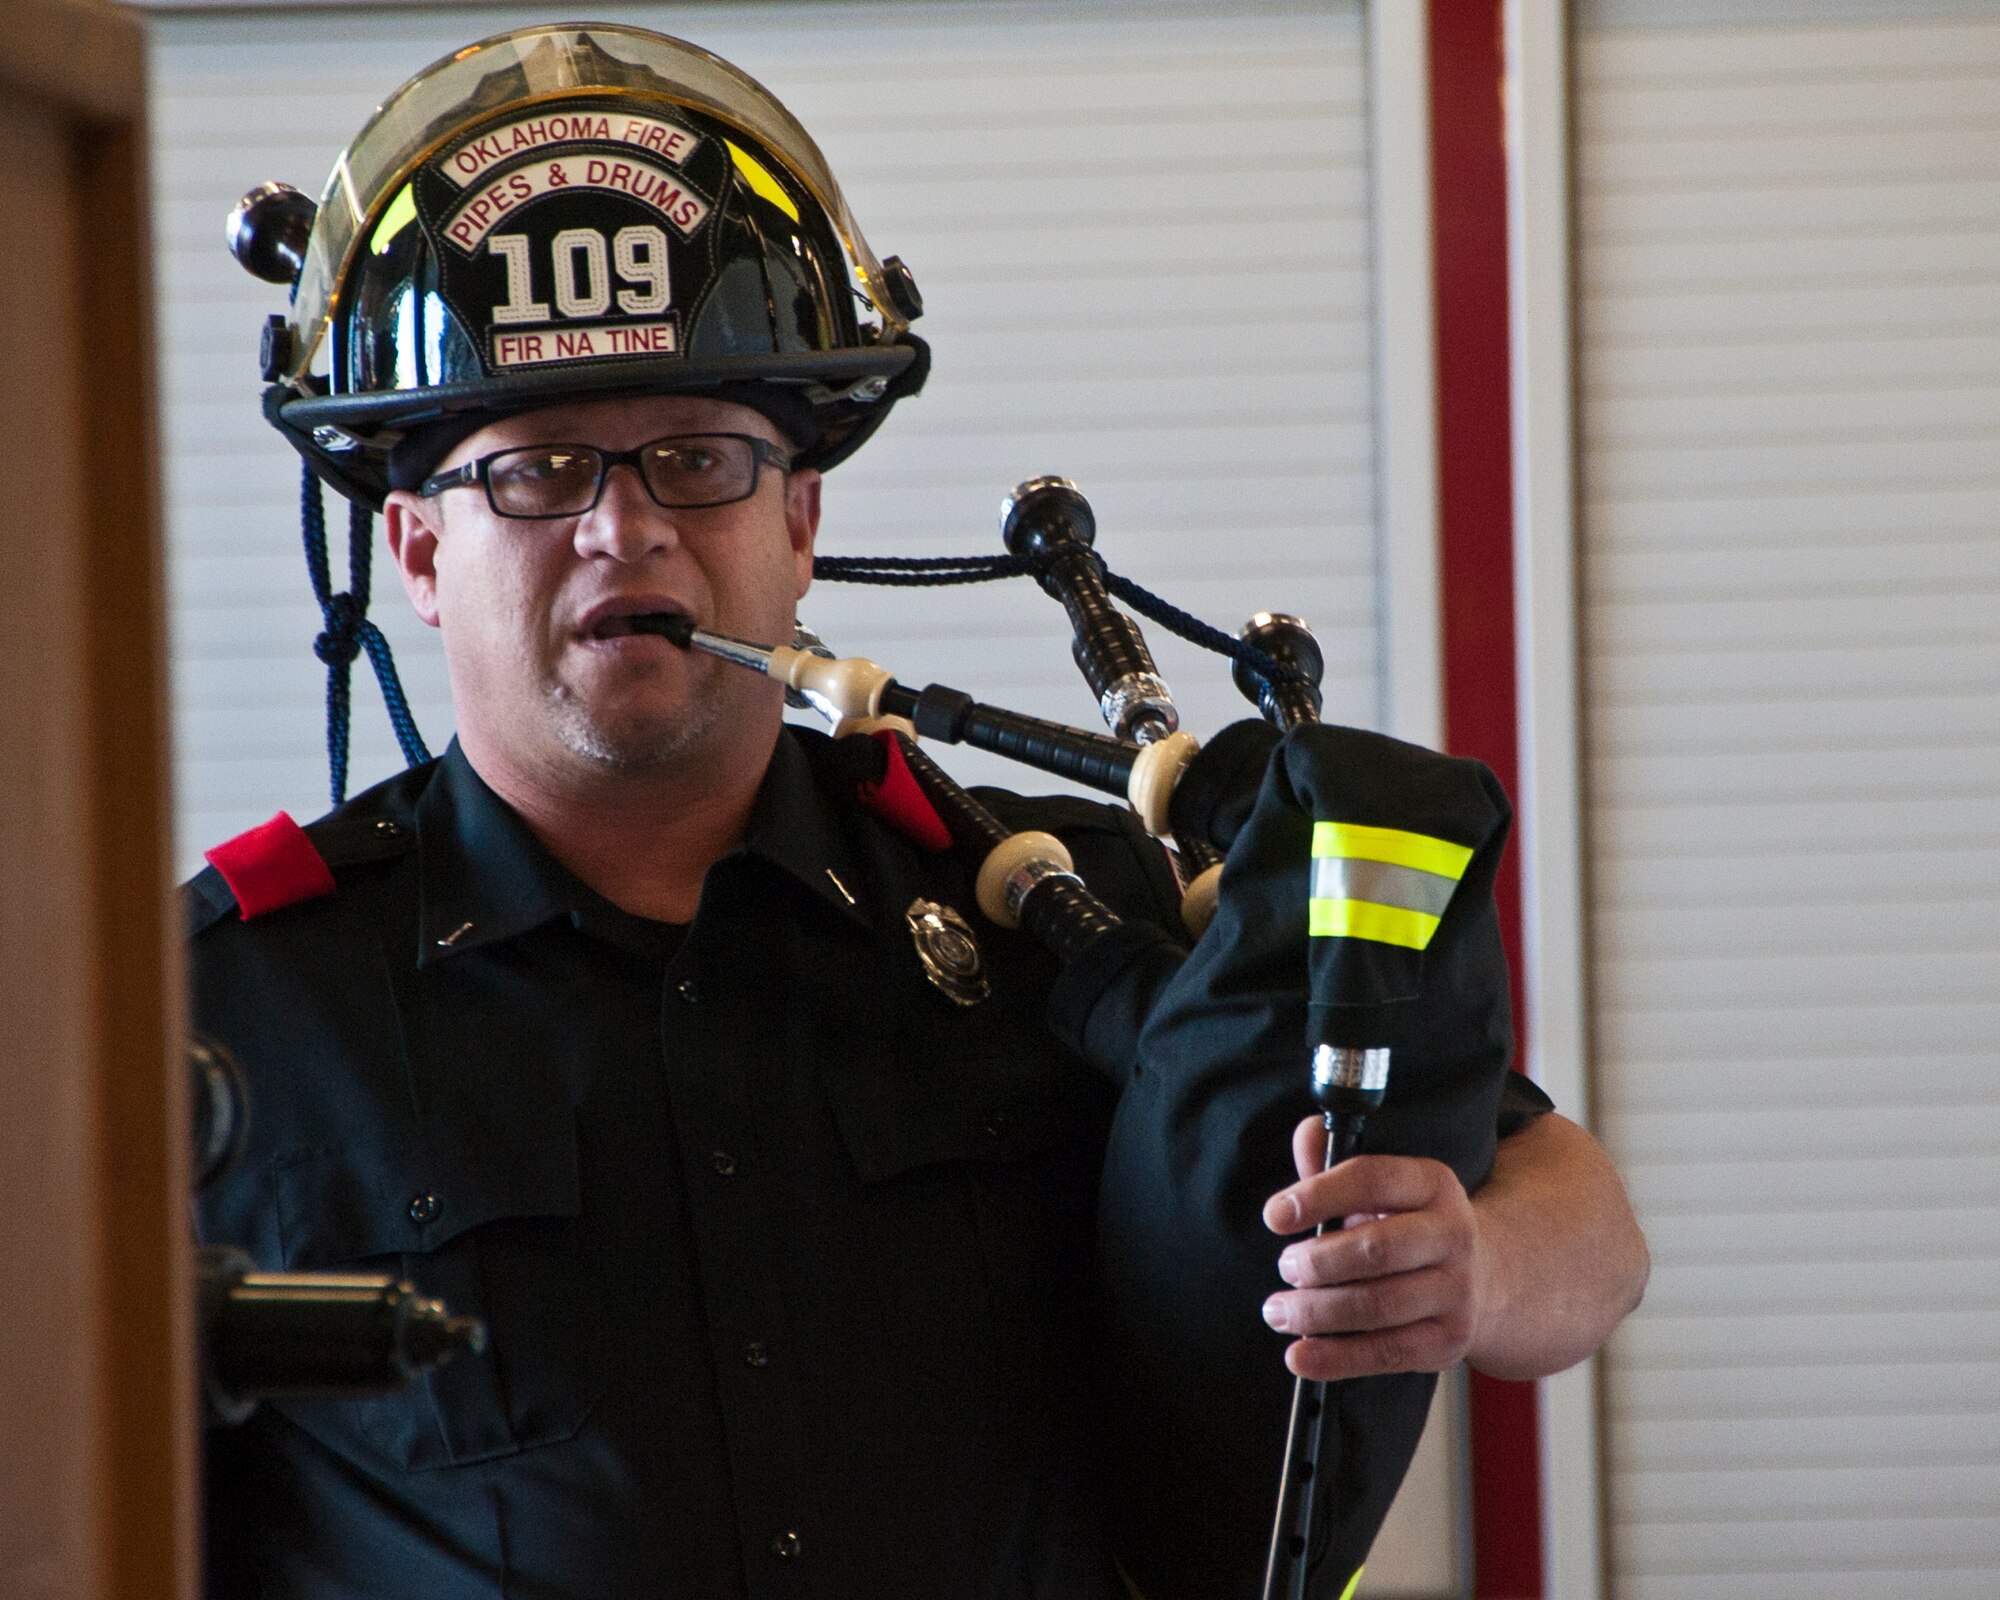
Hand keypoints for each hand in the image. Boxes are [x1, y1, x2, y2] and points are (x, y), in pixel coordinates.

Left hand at [1258, 1117, 1485, 1381]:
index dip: (1319, 1195)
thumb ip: (1334, 1162)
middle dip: (1318, 1262)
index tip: (1274, 1215)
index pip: (1372, 1179)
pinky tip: (1299, 1355)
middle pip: (1377, 1249)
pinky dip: (1336, 1358)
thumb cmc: (1406, 1224)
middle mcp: (1453, 1234)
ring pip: (1378, 1305)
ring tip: (1278, 1310)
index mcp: (1432, 1183)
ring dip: (1317, 1312)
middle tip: (1285, 1266)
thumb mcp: (1379, 1186)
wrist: (1480, 1277)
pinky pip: (1387, 1353)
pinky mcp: (1449, 1340)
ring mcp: (1456, 1291)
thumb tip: (1307, 1135)